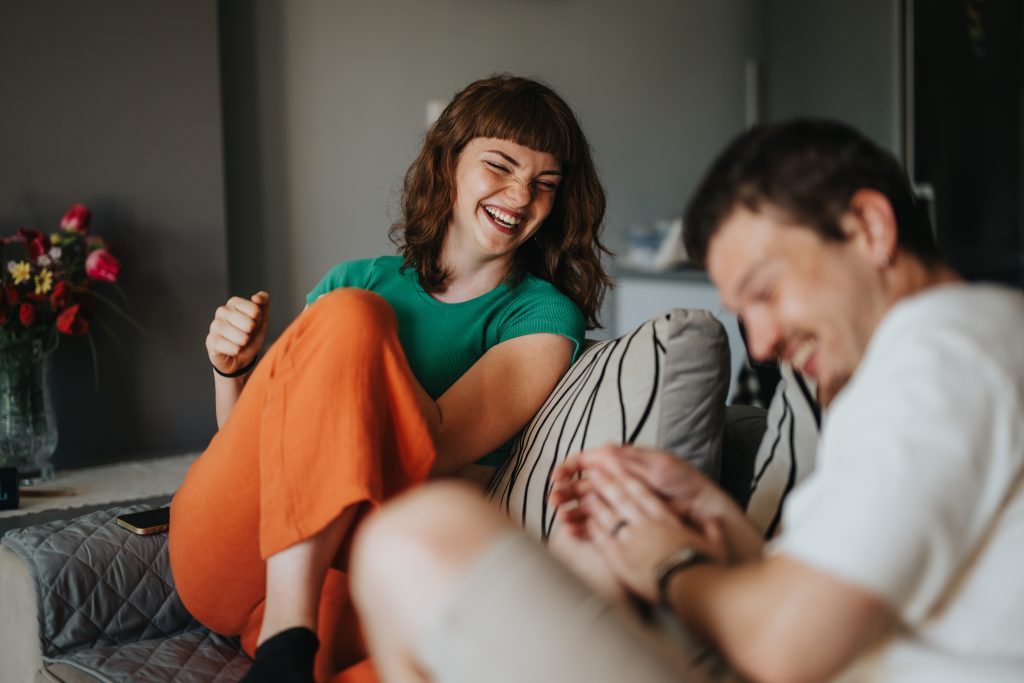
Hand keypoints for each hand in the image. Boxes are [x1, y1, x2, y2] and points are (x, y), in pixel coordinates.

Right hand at [206, 292, 269, 375]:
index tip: (253, 323)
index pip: (255, 310)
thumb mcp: (261, 319)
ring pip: (240, 336)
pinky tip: (235, 350)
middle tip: (246, 335)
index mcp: (234, 303)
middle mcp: (222, 311)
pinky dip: (237, 351)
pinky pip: (232, 348)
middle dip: (252, 333)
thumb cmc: (250, 335)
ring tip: (241, 343)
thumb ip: (263, 302)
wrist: (239, 357)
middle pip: (248, 324)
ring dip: (245, 342)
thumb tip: (256, 297)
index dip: (258, 320)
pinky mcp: (211, 341)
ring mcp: (214, 326)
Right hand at [551, 444, 762, 560]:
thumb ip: (629, 458)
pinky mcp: (622, 522)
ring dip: (571, 510)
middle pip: (581, 484)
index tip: (558, 475)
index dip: (570, 467)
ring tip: (563, 517)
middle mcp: (616, 482)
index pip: (588, 461)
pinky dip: (583, 527)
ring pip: (586, 506)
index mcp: (621, 463)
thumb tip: (603, 450)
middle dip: (565, 491)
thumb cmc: (683, 481)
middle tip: (554, 500)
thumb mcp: (658, 464)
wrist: (701, 508)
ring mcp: (618, 503)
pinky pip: (597, 525)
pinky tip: (574, 531)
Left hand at [581, 467, 726, 602]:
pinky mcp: (621, 560)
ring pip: (609, 516)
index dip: (629, 479)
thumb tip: (716, 522)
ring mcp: (631, 541)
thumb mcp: (715, 546)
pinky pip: (602, 540)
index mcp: (666, 520)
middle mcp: (646, 526)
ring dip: (596, 503)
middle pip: (622, 499)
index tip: (621, 470)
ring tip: (585, 493)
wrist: (691, 586)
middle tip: (594, 472)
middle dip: (607, 483)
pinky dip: (593, 529)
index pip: (644, 494)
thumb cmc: (703, 569)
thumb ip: (713, 531)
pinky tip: (586, 522)